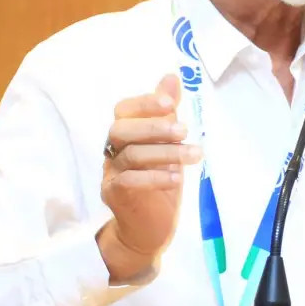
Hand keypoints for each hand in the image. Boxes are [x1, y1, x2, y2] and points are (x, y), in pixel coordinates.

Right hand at [96, 75, 201, 280]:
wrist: (148, 228)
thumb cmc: (159, 180)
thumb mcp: (168, 144)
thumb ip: (166, 113)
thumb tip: (172, 77)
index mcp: (125, 134)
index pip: (124, 110)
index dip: (145, 103)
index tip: (171, 104)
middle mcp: (112, 151)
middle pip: (120, 130)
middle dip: (153, 127)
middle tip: (184, 130)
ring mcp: (110, 174)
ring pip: (131, 156)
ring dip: (165, 153)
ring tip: (194, 155)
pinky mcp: (114, 196)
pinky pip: (128, 182)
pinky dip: (153, 178)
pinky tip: (175, 179)